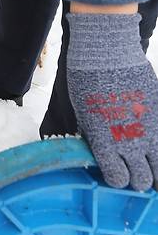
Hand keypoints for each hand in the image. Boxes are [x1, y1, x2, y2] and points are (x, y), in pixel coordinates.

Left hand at [67, 11, 157, 189]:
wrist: (108, 53)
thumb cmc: (87, 78)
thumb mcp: (84, 114)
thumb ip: (97, 137)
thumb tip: (104, 150)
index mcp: (105, 143)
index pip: (118, 179)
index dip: (117, 178)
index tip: (117, 172)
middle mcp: (129, 143)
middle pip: (142, 181)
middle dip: (138, 179)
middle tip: (137, 170)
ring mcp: (150, 131)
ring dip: (155, 169)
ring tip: (151, 163)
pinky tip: (153, 141)